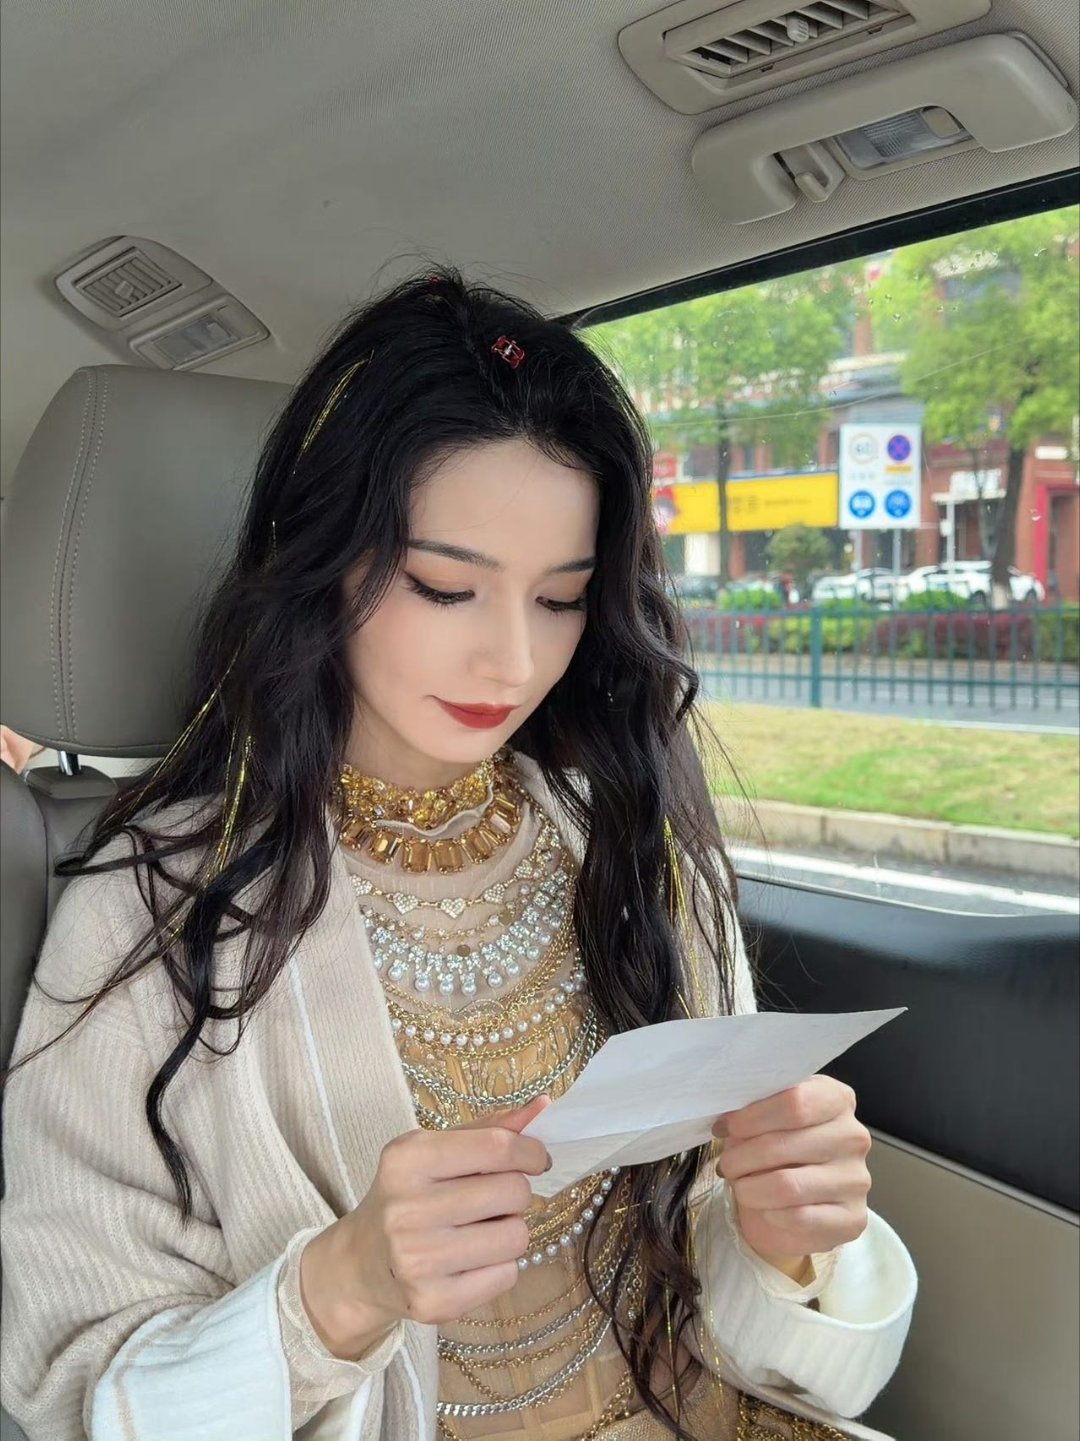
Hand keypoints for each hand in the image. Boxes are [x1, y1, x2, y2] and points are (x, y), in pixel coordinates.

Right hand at [300, 1096, 550, 1357]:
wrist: (360, 1264)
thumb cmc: (407, 1196)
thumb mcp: (434, 1151)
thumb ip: (488, 1129)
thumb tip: (544, 1107)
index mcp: (407, 1159)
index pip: (496, 1147)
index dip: (530, 1151)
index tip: (536, 1159)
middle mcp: (407, 1209)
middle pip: (513, 1192)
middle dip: (517, 1193)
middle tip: (497, 1199)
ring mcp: (417, 1261)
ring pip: (516, 1237)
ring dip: (511, 1231)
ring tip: (483, 1230)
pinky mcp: (432, 1302)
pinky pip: (506, 1277)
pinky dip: (500, 1267)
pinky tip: (472, 1260)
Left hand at [712, 1076, 871, 1279]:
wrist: (796, 1202)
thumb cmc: (778, 1150)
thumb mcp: (766, 1119)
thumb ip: (755, 1110)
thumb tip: (727, 1117)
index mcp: (836, 1099)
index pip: (794, 1101)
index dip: (751, 1116)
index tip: (725, 1127)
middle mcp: (853, 1136)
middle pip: (783, 1144)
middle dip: (741, 1157)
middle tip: (726, 1164)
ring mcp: (857, 1179)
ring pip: (787, 1185)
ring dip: (749, 1188)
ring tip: (739, 1185)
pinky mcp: (853, 1218)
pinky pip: (798, 1218)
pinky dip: (769, 1214)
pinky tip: (765, 1208)